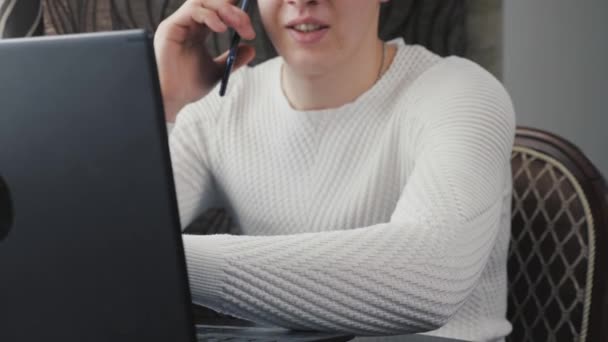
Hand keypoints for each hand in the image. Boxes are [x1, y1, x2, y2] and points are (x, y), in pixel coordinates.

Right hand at [154, 0, 255, 121]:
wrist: (172, 98)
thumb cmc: (188, 86)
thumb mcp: (218, 71)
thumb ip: (233, 59)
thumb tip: (251, 48)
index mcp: (198, 31)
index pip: (219, 12)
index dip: (236, 14)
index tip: (250, 30)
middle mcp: (188, 24)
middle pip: (213, 2)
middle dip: (234, 11)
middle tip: (247, 28)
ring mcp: (179, 23)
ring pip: (203, 1)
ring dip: (225, 10)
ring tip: (238, 26)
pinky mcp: (170, 26)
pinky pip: (192, 10)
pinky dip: (210, 16)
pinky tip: (221, 29)